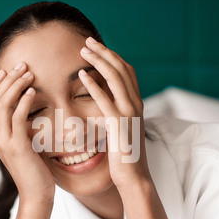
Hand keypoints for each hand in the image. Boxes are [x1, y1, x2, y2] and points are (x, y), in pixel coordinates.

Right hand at [0, 63, 54, 202]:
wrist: (36, 193)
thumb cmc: (33, 169)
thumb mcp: (23, 144)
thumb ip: (19, 128)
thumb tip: (26, 109)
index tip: (7, 70)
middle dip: (6, 78)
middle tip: (22, 65)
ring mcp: (3, 141)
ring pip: (2, 104)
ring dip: (15, 85)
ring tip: (29, 73)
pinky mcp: (17, 146)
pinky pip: (17, 117)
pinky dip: (23, 101)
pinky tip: (33, 92)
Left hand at [78, 37, 150, 188]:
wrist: (135, 177)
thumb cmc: (126, 156)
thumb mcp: (124, 130)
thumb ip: (118, 114)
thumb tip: (106, 105)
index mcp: (137, 104)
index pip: (127, 72)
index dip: (112, 57)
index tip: (98, 48)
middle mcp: (136, 104)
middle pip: (121, 68)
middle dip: (104, 52)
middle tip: (88, 41)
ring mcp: (129, 113)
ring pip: (115, 78)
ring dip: (99, 60)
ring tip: (83, 50)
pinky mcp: (119, 124)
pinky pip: (105, 98)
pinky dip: (93, 84)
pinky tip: (81, 74)